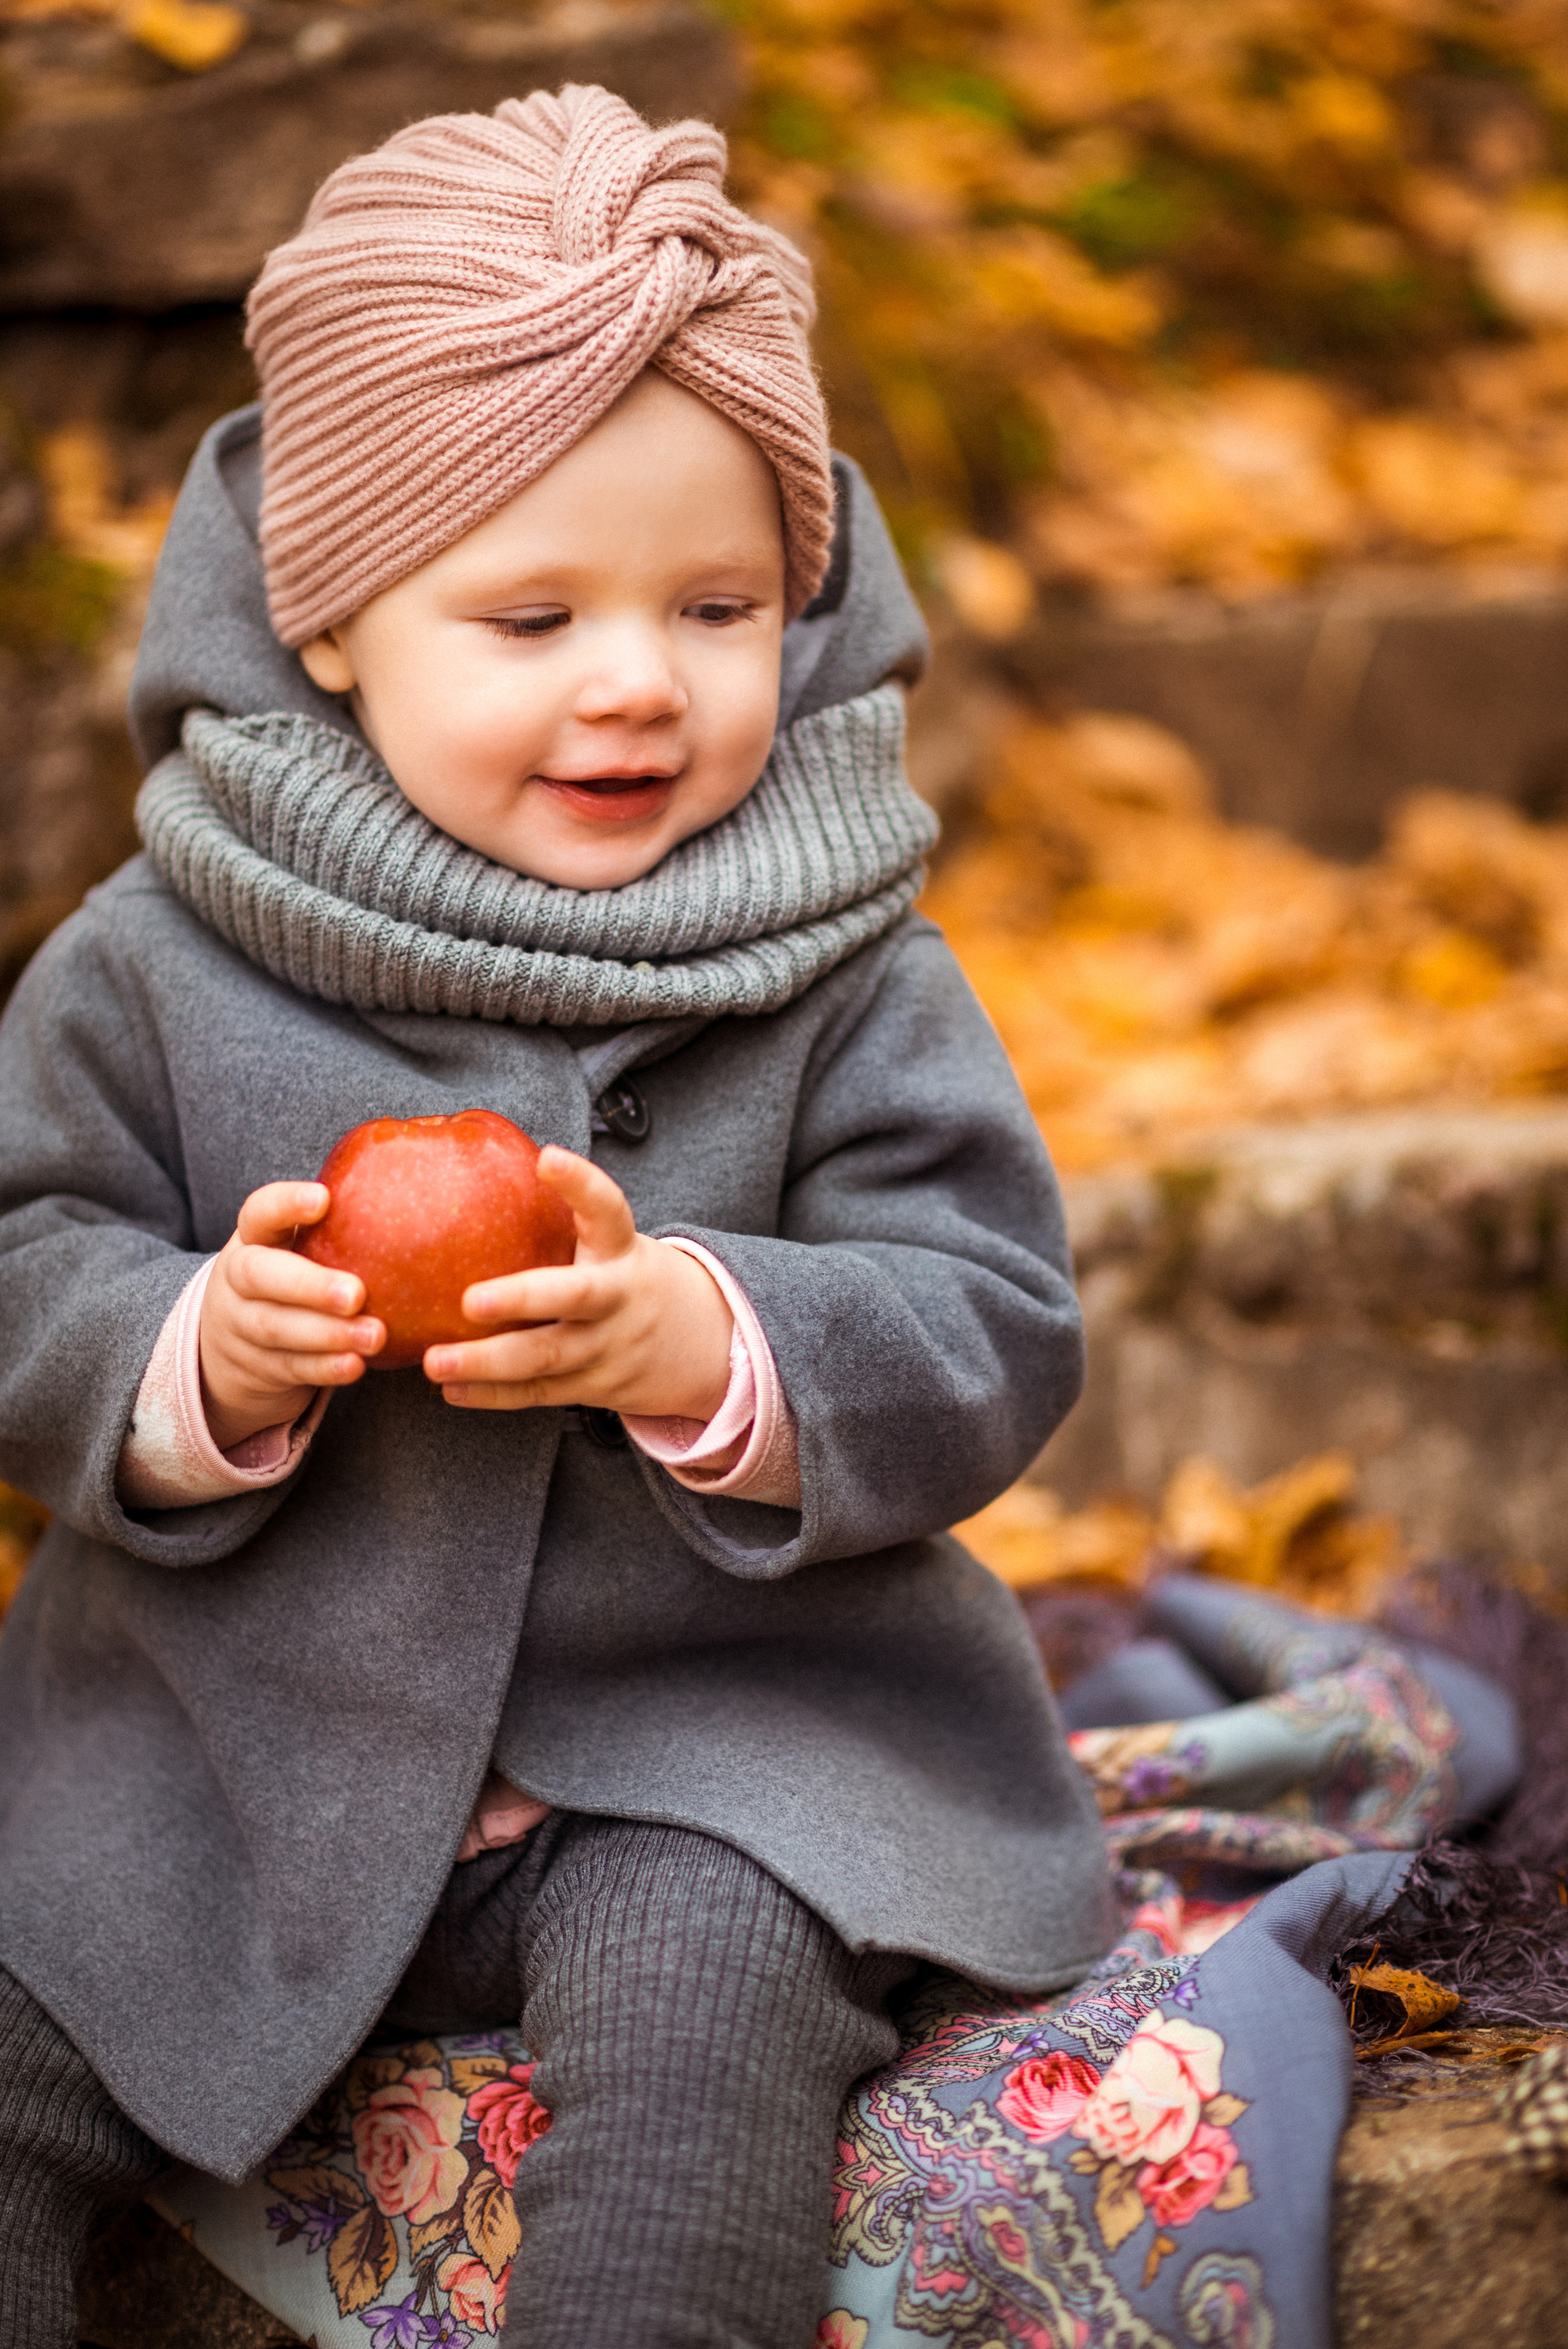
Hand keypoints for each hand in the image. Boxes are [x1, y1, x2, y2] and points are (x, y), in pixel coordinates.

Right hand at [199, 1182, 385, 1451]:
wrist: (235, 1342)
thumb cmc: (293, 1275)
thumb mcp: (300, 1246)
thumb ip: (342, 1222)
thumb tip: (422, 1167)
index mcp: (253, 1237)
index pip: (259, 1211)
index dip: (286, 1204)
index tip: (323, 1199)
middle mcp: (238, 1279)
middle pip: (260, 1276)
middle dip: (309, 1285)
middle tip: (357, 1294)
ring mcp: (241, 1326)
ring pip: (276, 1328)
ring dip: (327, 1333)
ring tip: (374, 1335)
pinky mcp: (256, 1367)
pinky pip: (289, 1367)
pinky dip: (324, 1368)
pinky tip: (356, 1365)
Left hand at [425, 1147, 732, 1421]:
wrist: (698, 1342)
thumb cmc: (623, 1276)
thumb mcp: (612, 1244)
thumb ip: (564, 1219)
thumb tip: (473, 1162)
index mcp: (621, 1251)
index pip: (609, 1210)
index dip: (582, 1185)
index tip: (548, 1158)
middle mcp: (618, 1298)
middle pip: (576, 1296)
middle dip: (522, 1299)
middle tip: (471, 1300)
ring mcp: (607, 1347)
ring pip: (547, 1356)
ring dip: (488, 1362)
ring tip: (434, 1361)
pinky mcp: (592, 1386)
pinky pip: (539, 1392)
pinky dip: (493, 1395)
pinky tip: (453, 1389)